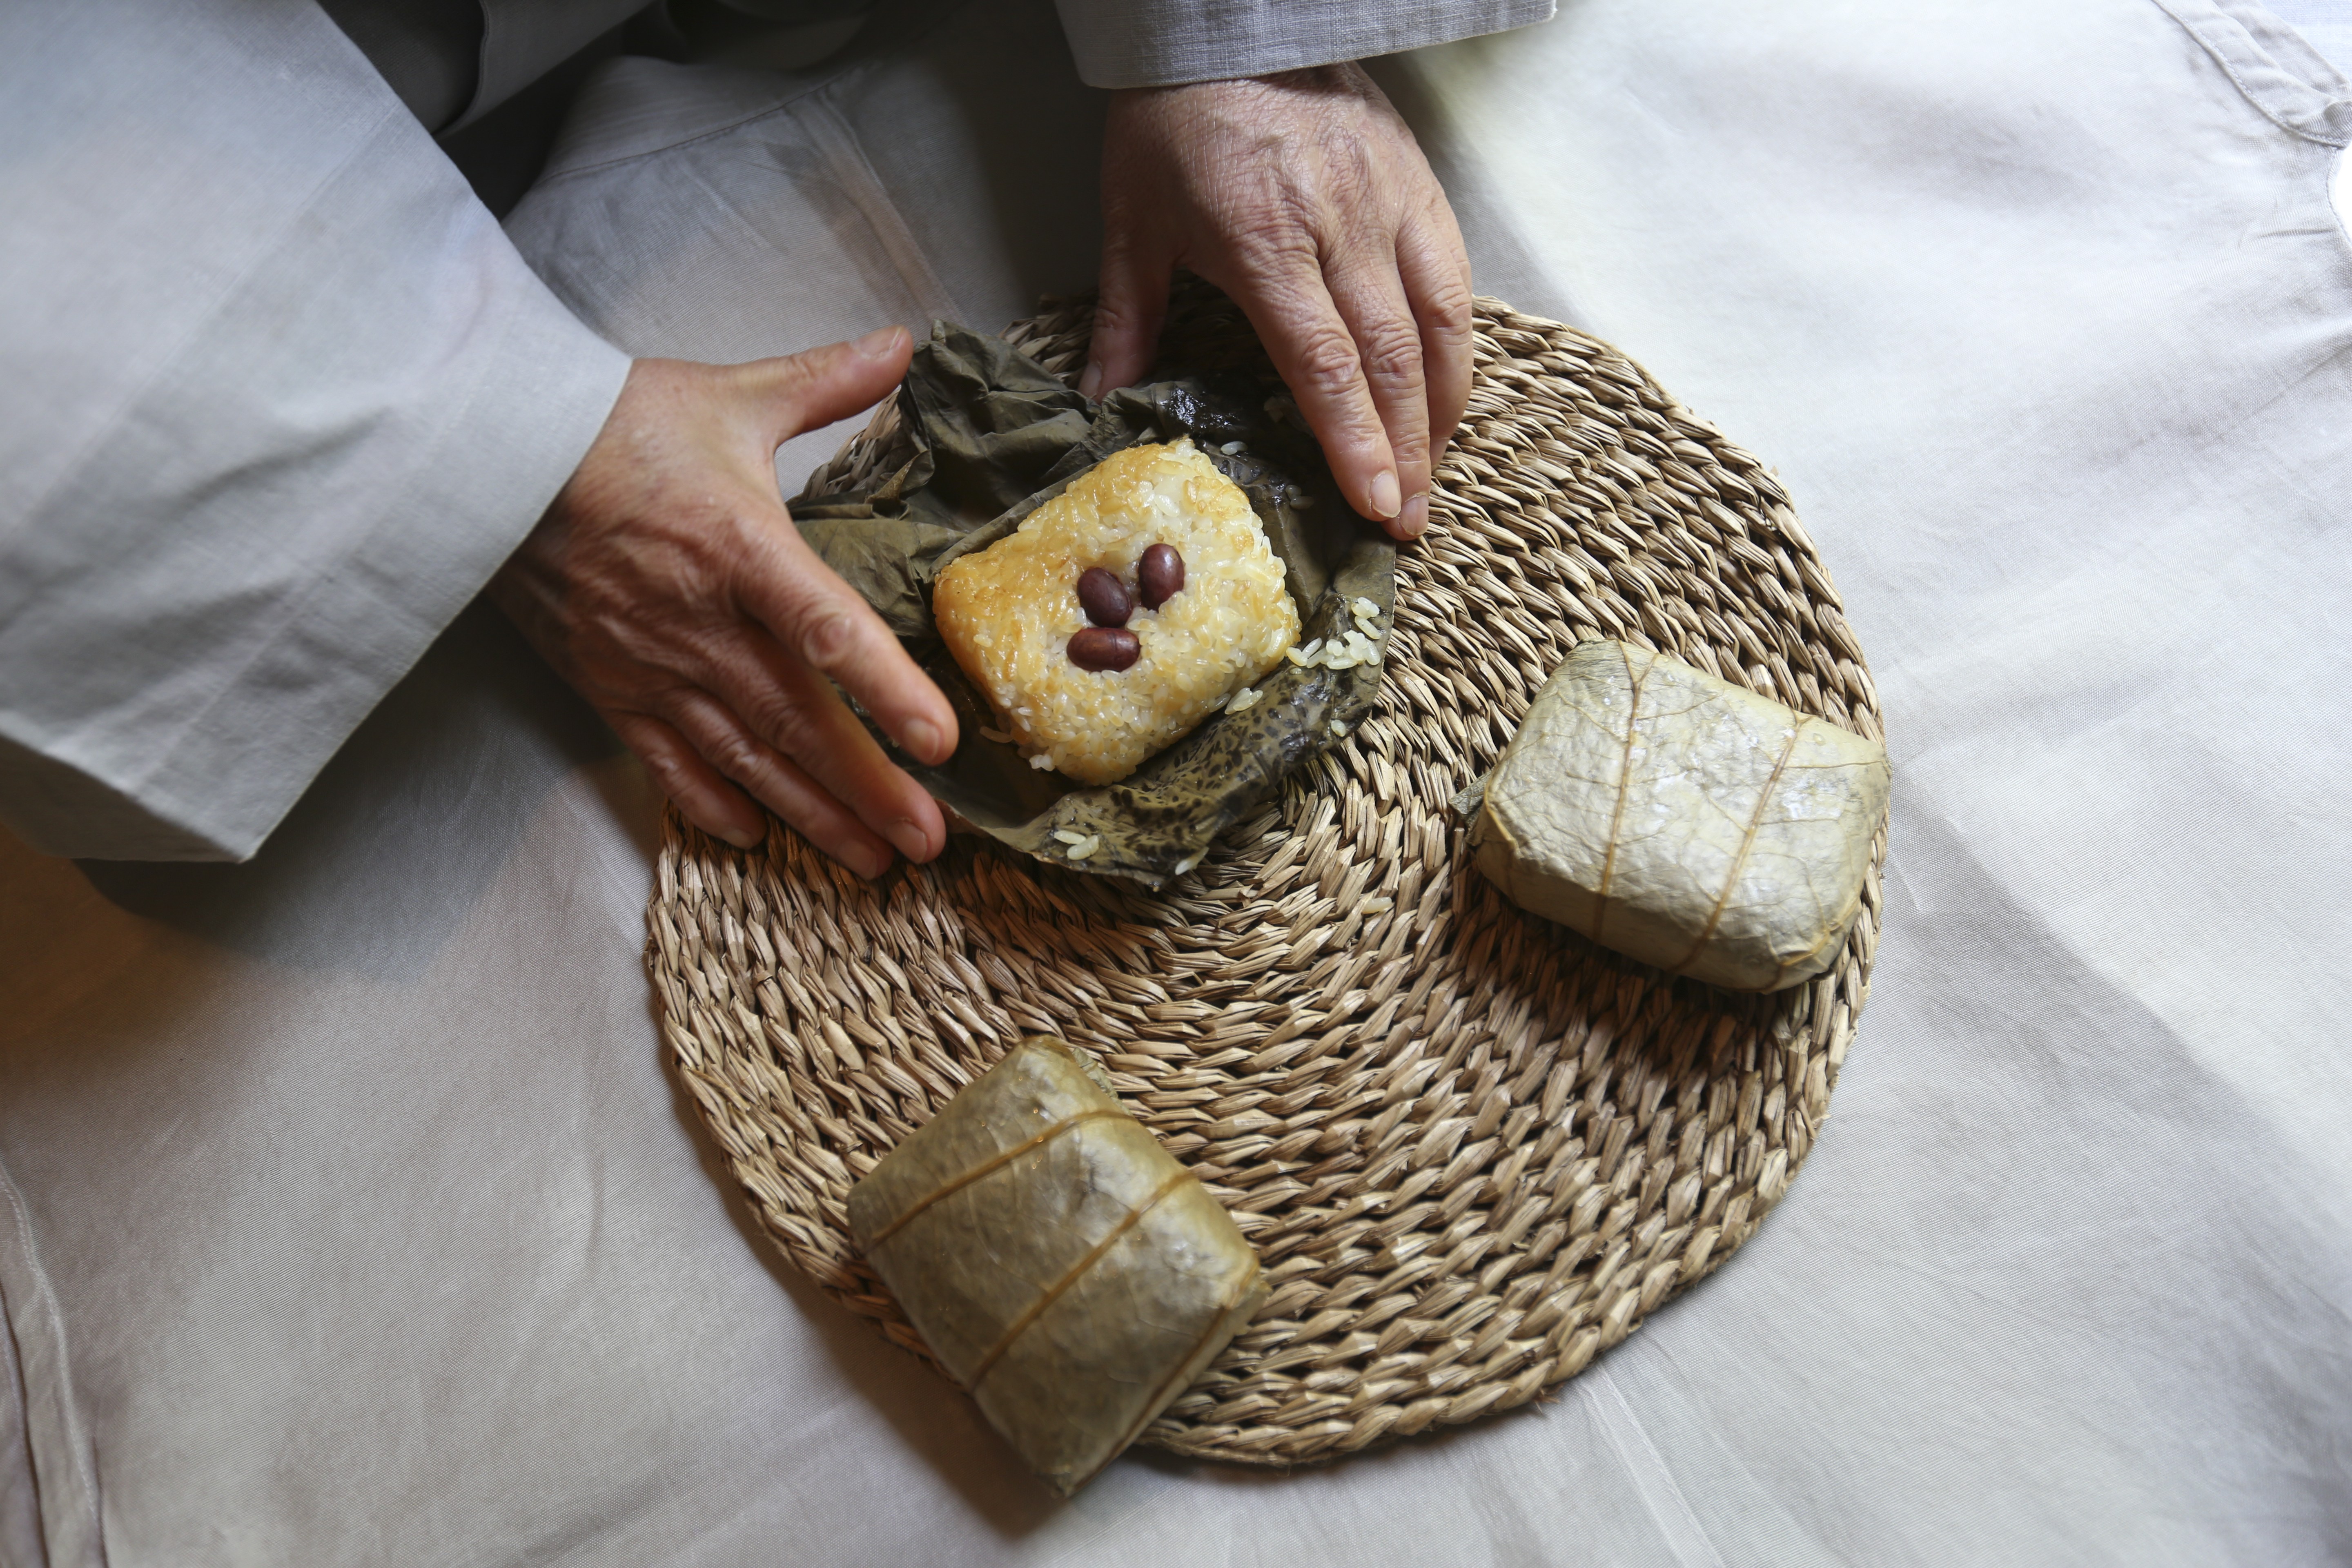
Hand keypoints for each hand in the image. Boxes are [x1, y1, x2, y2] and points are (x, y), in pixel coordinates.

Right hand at [491, 328, 957, 878]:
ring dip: (811, 815)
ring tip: (871, 861)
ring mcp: (650, 665)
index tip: (938, 742)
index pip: (828, 631)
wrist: (490, 453)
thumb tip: (902, 343)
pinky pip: (666, 762)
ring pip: (744, 758)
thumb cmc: (613, 424)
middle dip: (867, 789)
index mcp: (741, 549)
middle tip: (928, 845)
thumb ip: (824, 381)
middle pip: (797, 721)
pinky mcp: (608, 686)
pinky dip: (711, 805)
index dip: (885, 691)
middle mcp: (699, 623)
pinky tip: (755, 837)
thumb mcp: (728, 395)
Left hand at [1084, 65, 1474, 540]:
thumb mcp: (1133, 219)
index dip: (1354, 439)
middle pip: (1390, 358)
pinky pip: (1452, 275)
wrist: (1227, 18)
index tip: (1374, 503)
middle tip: (1408, 518)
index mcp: (1264, 240)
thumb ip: (1129, 317)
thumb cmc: (1172, 119)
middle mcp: (1339, 224)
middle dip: (1404, 449)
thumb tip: (1101, 400)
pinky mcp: (1417, 180)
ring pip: (1438, 321)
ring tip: (1430, 472)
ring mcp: (1388, 200)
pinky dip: (1455, 344)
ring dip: (1440, 408)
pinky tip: (1444, 393)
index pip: (1324, 361)